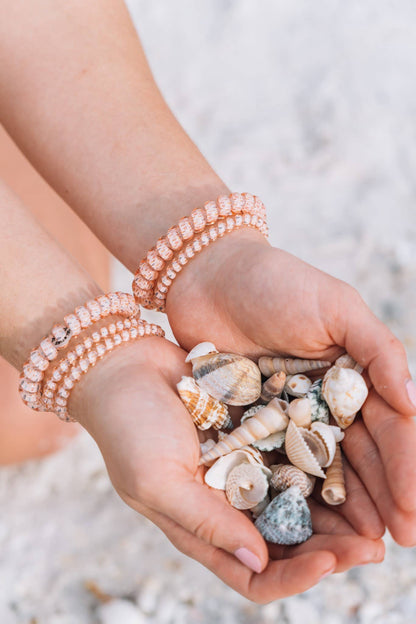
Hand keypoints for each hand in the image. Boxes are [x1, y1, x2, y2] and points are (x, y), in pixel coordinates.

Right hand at [70, 336, 382, 601]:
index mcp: (200, 527)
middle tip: (372, 545)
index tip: (330, 562)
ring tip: (372, 512)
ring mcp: (243, 468)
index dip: (294, 577)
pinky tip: (348, 460)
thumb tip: (258, 563)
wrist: (122, 366)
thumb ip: (204, 522)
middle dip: (329, 549)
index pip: (254, 574)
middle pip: (287, 544)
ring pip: (298, 503)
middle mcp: (227, 504)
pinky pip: (293, 455)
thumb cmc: (128, 428)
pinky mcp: (253, 433)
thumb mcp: (157, 481)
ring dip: (334, 512)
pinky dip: (318, 465)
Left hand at [167, 229, 415, 546]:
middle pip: (362, 456)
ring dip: (345, 505)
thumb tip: (414, 404)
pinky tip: (306, 521)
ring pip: (324, 467)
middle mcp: (327, 398)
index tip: (412, 513)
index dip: (404, 469)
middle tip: (397, 543)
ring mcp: (290, 412)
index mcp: (355, 371)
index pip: (389, 428)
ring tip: (359, 544)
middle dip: (382, 498)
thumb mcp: (336, 306)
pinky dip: (295, 491)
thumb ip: (378, 350)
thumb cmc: (275, 281)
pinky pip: (279, 462)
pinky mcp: (254, 420)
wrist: (207, 274)